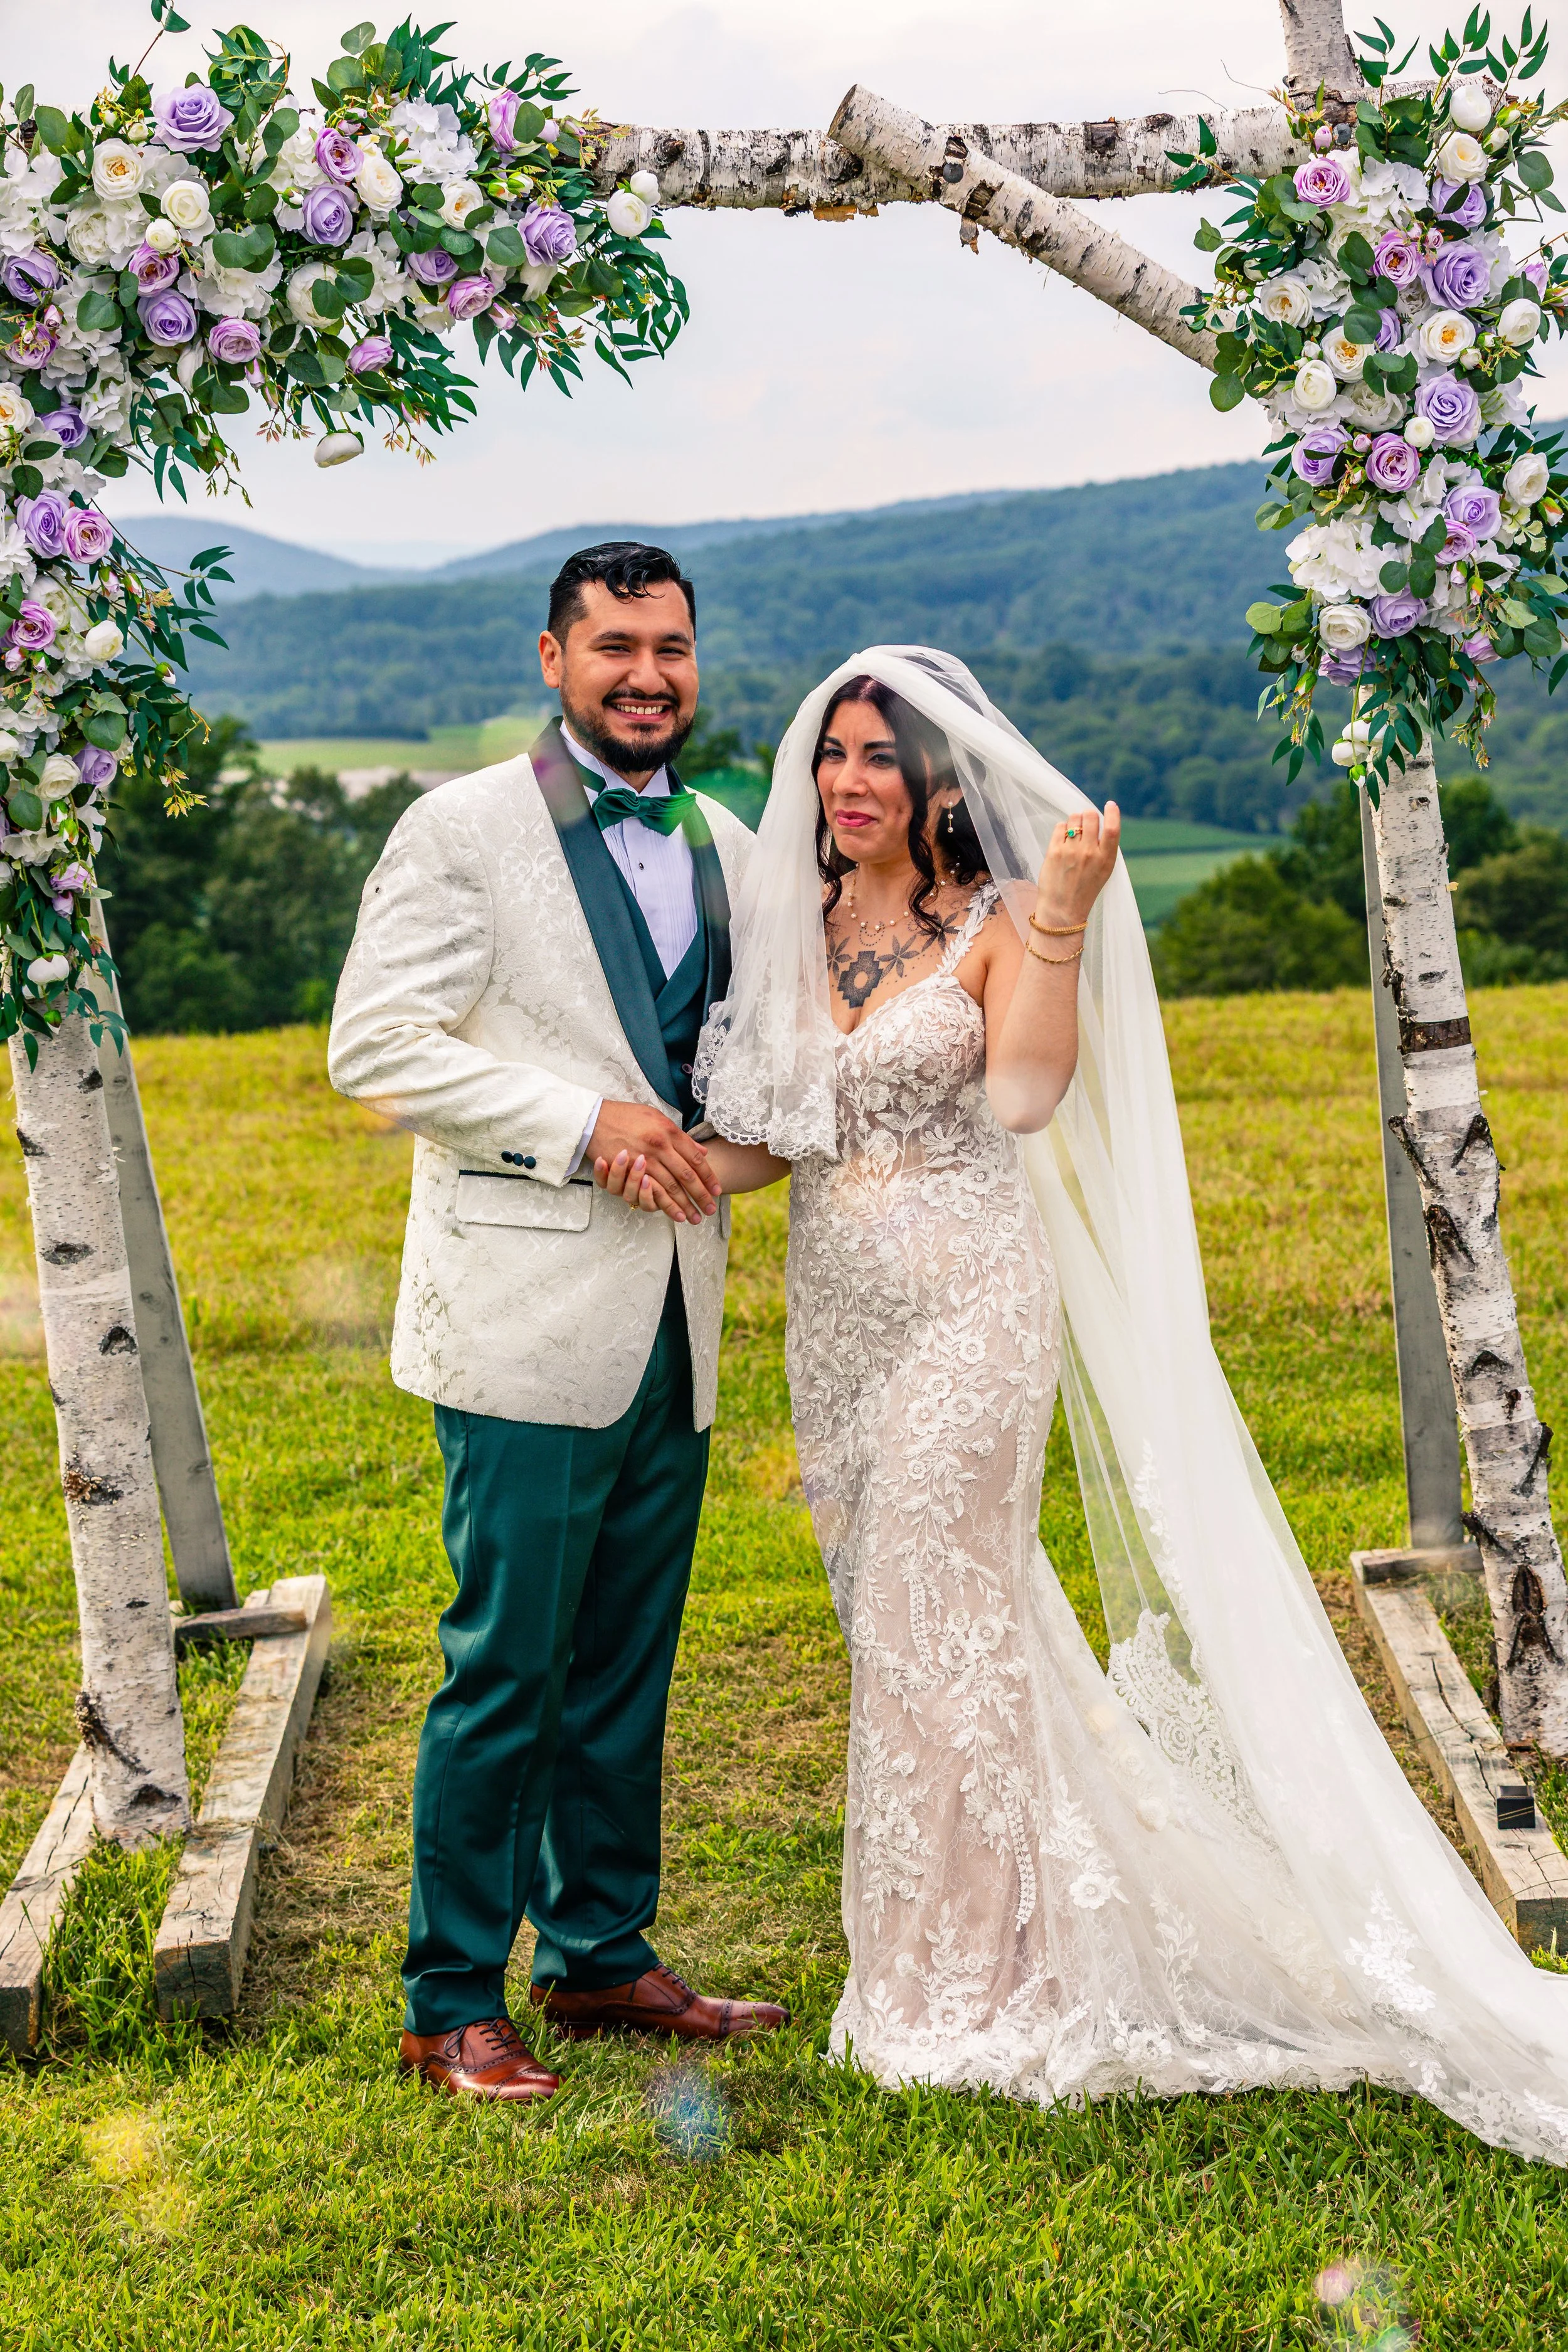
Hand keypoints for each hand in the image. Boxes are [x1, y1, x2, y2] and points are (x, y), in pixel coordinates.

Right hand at [589, 1100, 718, 1224]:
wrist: (595, 1118)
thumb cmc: (626, 1116)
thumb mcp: (657, 1118)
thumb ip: (680, 1136)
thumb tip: (702, 1151)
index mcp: (669, 1132)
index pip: (695, 1159)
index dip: (708, 1176)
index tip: (717, 1190)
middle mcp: (660, 1146)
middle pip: (686, 1175)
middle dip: (701, 1195)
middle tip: (711, 1210)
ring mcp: (644, 1159)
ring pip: (671, 1187)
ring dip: (685, 1205)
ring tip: (696, 1218)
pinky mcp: (629, 1170)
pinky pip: (651, 1192)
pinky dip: (665, 1205)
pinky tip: (676, 1215)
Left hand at [1033, 802, 1120, 931]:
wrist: (1062, 910)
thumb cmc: (1084, 889)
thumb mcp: (1103, 871)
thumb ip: (1104, 848)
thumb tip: (1099, 822)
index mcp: (1106, 859)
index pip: (1113, 829)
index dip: (1112, 813)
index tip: (1110, 805)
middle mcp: (1090, 853)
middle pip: (1090, 816)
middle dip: (1088, 816)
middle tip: (1084, 825)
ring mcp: (1071, 852)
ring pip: (1074, 818)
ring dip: (1074, 821)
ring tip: (1073, 835)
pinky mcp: (1054, 852)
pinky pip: (1060, 826)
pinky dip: (1062, 829)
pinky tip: (1063, 841)